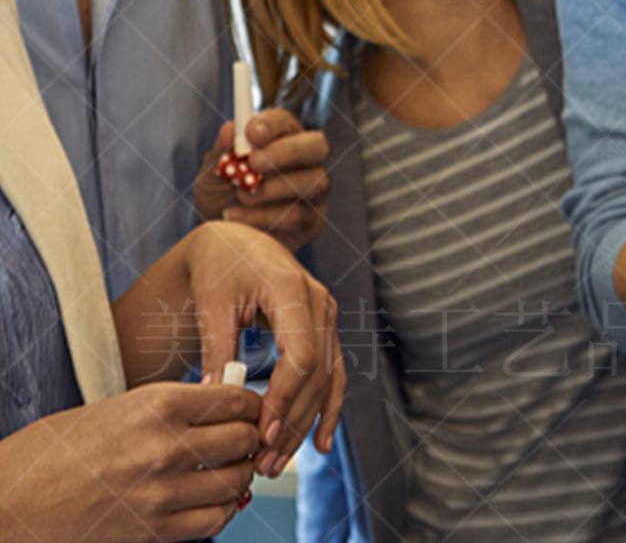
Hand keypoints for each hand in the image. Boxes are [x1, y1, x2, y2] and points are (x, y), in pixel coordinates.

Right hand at [0, 382, 259, 541]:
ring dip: (241, 474)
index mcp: (159, 405)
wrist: (11, 502)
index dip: (252, 404)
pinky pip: (212, 521)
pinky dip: (223, 510)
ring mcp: (160, 493)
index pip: (237, 399)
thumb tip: (221, 402)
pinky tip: (214, 500)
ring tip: (231, 468)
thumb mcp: (121, 407)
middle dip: (251, 438)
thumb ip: (174, 406)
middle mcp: (166, 447)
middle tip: (245, 439)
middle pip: (244, 438)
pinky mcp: (152, 532)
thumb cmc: (59, 449)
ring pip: (235, 481)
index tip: (250, 409)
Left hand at [181, 221, 345, 476]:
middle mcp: (319, 301)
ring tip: (277, 462)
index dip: (285, 399)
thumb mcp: (212, 304)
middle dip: (293, 421)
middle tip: (264, 463)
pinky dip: (328, 407)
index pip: (301, 355)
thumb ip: (218, 349)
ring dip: (306, 423)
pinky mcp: (323, 328)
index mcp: (291, 289)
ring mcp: (326, 314)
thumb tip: (215, 398)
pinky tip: (322, 442)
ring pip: (327, 378)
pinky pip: (332, 372)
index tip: (261, 436)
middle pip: (317, 373)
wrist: (235, 243)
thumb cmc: (219, 268)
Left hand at [194, 111, 330, 251]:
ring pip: (314, 181)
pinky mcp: (313, 221)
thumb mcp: (211, 175)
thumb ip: (221, 152)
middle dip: (287, 152)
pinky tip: (239, 218)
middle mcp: (306, 161)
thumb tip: (230, 129)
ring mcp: (314, 191)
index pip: (286, 122)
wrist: (222, 242)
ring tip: (239, 197)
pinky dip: (266, 216)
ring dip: (273, 189)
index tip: (251, 132)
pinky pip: (300, 215)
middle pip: (317, 145)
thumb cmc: (220, 199)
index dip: (272, 124)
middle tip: (254, 163)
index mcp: (281, 139)